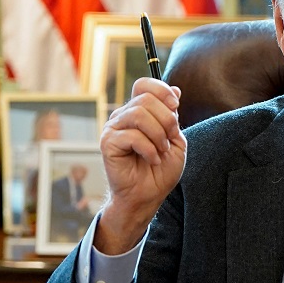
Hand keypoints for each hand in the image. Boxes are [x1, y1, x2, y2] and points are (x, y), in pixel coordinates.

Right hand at [95, 78, 185, 253]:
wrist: (147, 196)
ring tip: (161, 151)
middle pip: (145, 99)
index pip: (144, 85)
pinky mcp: (108, 143)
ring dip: (158, 135)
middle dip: (166, 119)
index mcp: (138, 112)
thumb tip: (175, 89)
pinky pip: (132, 136)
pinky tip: (152, 159)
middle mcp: (123, 116)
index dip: (162, 90)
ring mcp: (113, 128)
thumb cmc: (160, 171)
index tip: (175, 105)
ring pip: (138, 115)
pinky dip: (149, 149)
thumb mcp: (175, 140)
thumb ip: (174, 116)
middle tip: (171, 138)